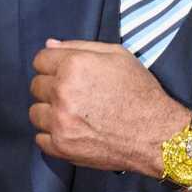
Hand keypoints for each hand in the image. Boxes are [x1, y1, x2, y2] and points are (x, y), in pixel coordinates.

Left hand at [29, 39, 188, 178]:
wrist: (156, 134)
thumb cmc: (141, 92)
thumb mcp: (119, 56)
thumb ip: (81, 46)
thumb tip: (49, 44)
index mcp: (74, 66)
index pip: (40, 60)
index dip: (54, 65)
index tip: (67, 74)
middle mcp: (62, 92)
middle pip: (35, 85)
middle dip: (52, 88)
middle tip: (77, 95)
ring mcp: (59, 122)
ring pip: (35, 112)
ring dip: (50, 112)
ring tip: (75, 115)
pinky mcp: (61, 146)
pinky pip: (40, 138)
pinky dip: (54, 135)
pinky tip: (74, 131)